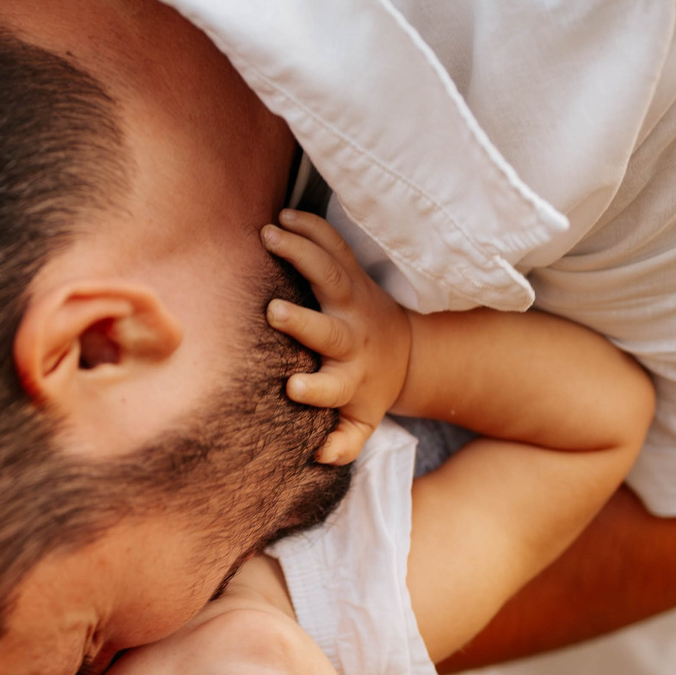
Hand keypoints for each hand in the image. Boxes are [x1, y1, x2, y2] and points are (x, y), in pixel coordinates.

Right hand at [261, 209, 414, 464]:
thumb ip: (343, 444)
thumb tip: (318, 457)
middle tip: (274, 311)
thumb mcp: (363, 424)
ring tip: (269, 236)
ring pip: (332, 276)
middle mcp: (352, 338)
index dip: (315, 391)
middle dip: (303, 321)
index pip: (332, 389)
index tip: (293, 388)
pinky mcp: (355, 275)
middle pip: (329, 329)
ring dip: (302, 254)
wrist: (406, 352)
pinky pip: (335, 247)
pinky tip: (284, 216)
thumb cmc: (369, 391)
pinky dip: (312, 229)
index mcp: (351, 378)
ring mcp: (354, 302)